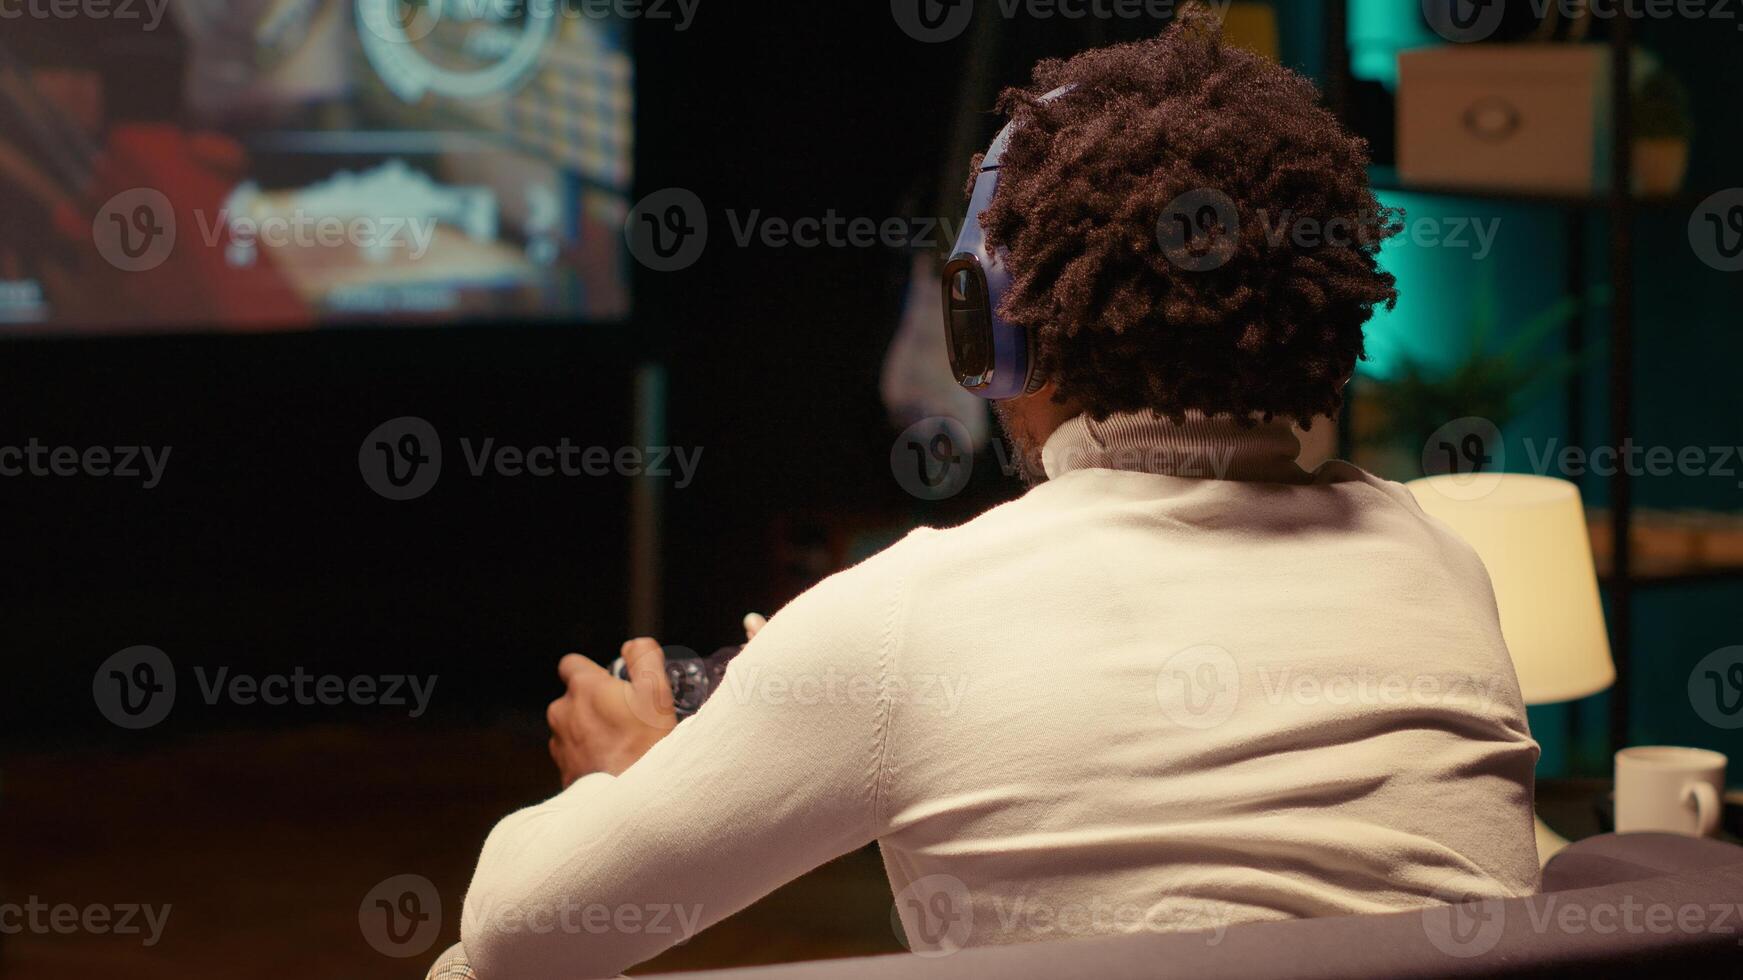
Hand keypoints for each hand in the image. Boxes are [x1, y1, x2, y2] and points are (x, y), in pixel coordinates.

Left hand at [546, 639, 676, 784]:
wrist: (635, 801)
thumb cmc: (647, 746)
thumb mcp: (658, 692)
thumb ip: (645, 658)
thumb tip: (634, 646)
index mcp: (583, 689)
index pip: (571, 664)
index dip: (592, 671)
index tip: (612, 683)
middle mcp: (563, 713)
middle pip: (574, 698)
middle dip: (595, 704)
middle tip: (626, 717)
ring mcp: (560, 744)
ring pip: (572, 727)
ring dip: (590, 730)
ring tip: (621, 744)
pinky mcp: (562, 771)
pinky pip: (574, 754)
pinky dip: (589, 756)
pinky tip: (613, 764)